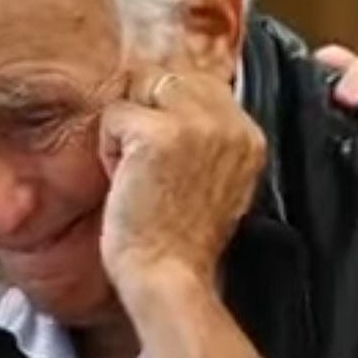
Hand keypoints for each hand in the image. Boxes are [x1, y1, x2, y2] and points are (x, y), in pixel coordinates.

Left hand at [97, 66, 265, 293]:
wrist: (170, 278)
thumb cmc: (180, 241)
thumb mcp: (213, 182)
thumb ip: (205, 138)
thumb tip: (169, 95)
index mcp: (249, 135)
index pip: (196, 83)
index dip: (163, 113)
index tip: (162, 164)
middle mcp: (230, 122)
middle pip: (165, 78)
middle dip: (143, 118)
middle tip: (148, 174)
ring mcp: (198, 124)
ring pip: (138, 91)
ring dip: (125, 133)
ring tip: (138, 178)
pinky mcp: (159, 133)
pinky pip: (113, 116)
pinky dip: (107, 151)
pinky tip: (125, 185)